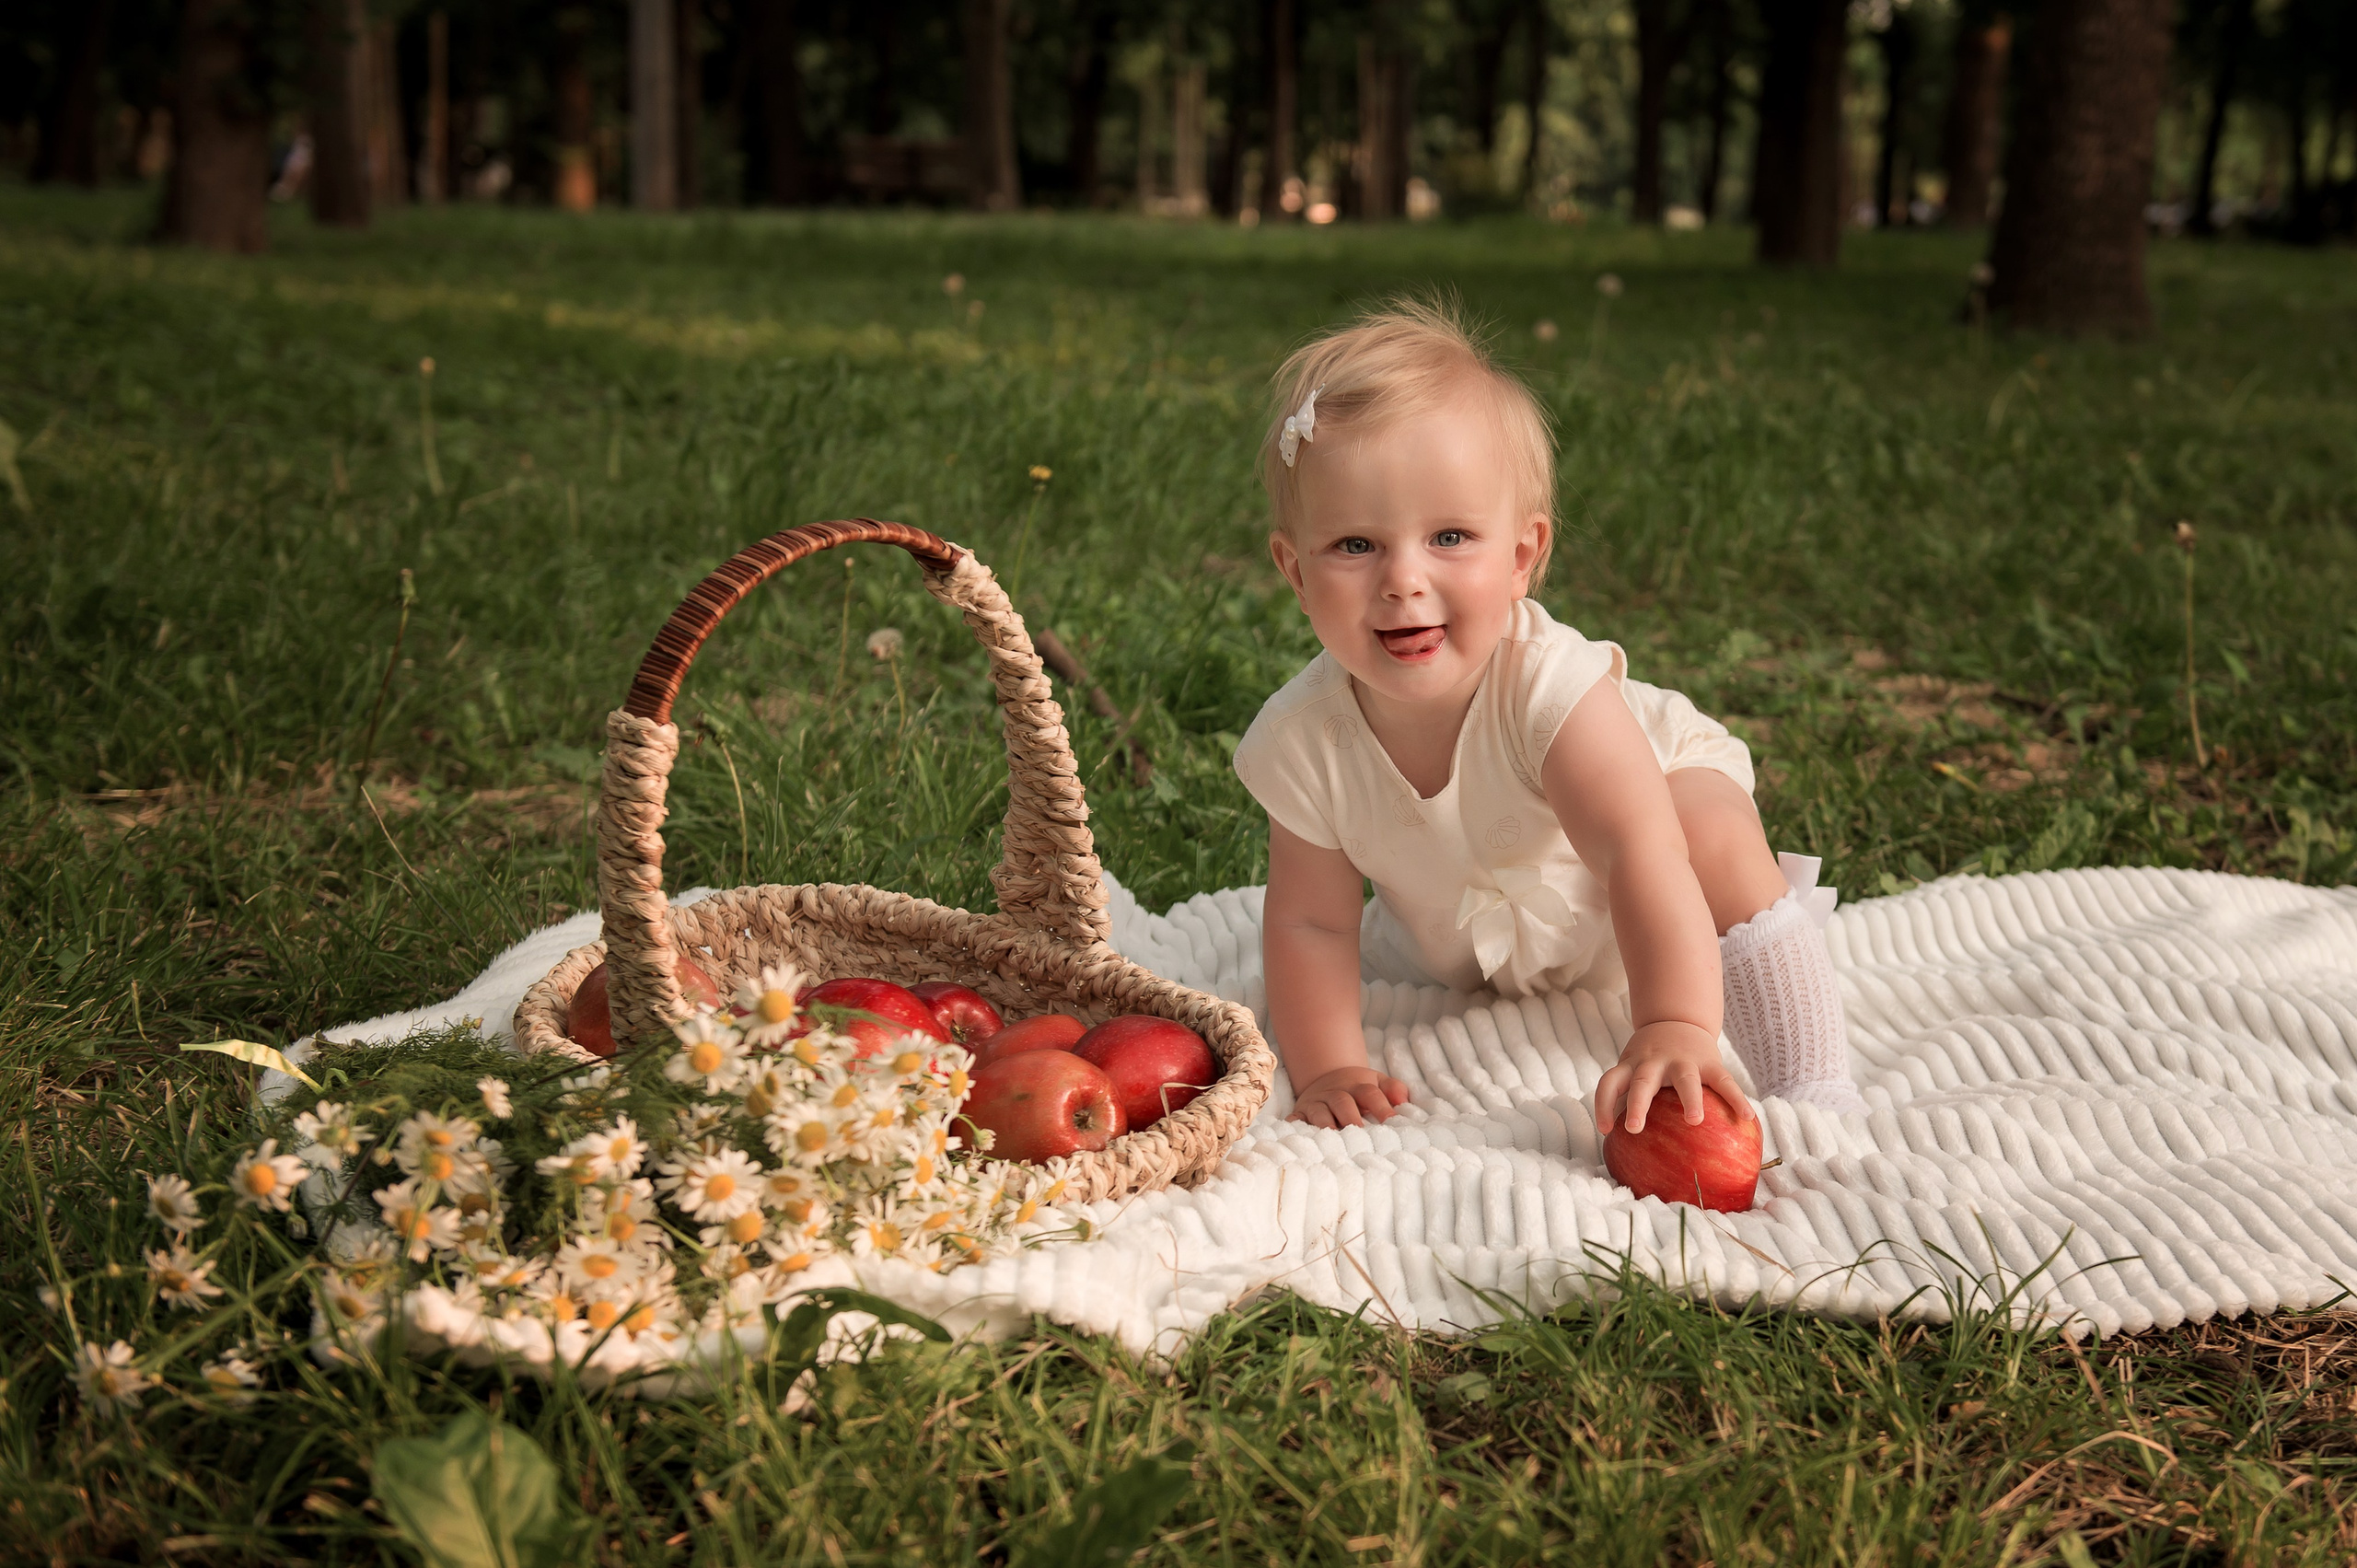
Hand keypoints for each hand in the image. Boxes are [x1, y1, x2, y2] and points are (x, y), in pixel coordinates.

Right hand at [1287, 1066, 1410, 1128]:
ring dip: (1325, 1123)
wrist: (1328, 1078)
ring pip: (1318, 1111)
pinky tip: (1298, 1137)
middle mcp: (1335, 1093)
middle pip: (1342, 1101)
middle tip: (1361, 1132)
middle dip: (1350, 1116)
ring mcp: (1316, 1103)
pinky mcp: (1300, 1112)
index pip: (1369, 1093)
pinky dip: (1294, 1127)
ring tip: (1333, 1136)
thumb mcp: (1377, 1082)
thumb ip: (1394, 1089)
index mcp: (1357, 1086)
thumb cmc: (1358, 1089)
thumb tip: (1403, 1101)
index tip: (1391, 1120)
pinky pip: (1294, 1119)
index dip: (1380, 1105)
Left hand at [1593, 1020, 1754, 1135]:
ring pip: (1685, 1078)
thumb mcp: (1633, 1069)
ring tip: (1694, 1121)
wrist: (1677, 1019)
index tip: (1606, 1130)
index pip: (1610, 1082)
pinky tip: (1747, 1117)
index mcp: (1631, 1066)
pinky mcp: (1709, 1062)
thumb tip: (1621, 1149)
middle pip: (1642, 1081)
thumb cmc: (1651, 1059)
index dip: (1603, 1105)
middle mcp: (1653, 1062)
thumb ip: (1629, 1099)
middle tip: (1634, 1128)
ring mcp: (1682, 1060)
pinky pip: (1724, 1080)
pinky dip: (1736, 1098)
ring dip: (1689, 1098)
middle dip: (1637, 1104)